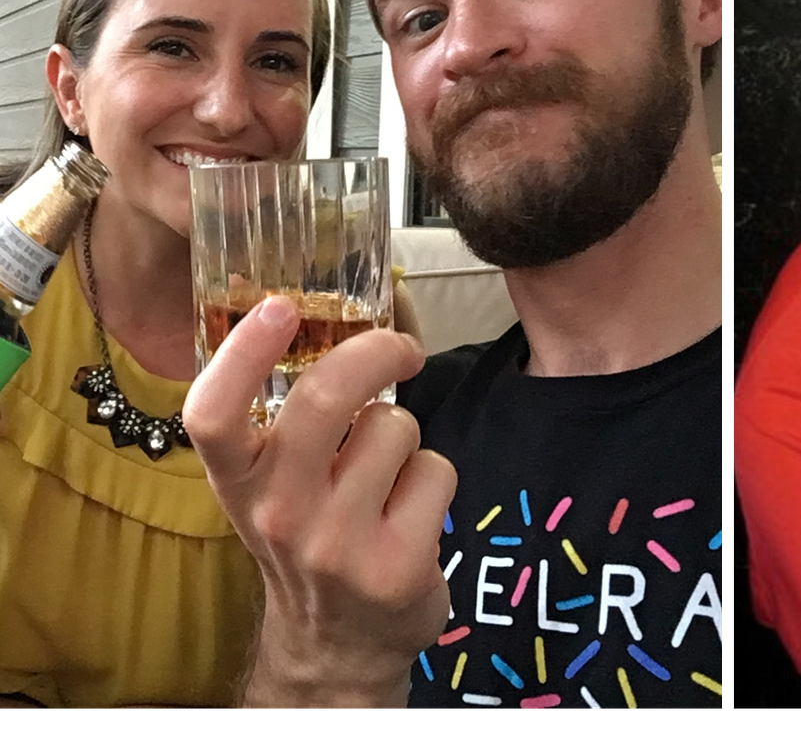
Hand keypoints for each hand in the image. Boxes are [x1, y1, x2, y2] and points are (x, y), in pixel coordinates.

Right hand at [183, 296, 456, 709]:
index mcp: (239, 484)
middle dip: (375, 353)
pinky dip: (435, 476)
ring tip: (388, 473)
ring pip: (396, 428)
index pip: (214, 415)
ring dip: (406, 435)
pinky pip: (437, 470)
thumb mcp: (275, 485)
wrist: (339, 645)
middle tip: (400, 349)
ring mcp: (336, 545)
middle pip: (324, 399)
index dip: (242, 354)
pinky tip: (412, 510)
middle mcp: (279, 514)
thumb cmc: (312, 536)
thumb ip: (289, 415)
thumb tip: (332, 313)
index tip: (279, 306)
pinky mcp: (397, 566)